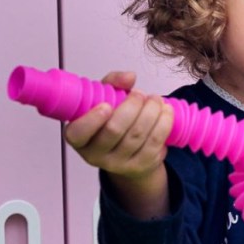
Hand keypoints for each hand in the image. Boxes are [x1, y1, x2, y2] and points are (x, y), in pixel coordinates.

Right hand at [63, 71, 173, 218]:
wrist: (128, 150)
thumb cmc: (111, 119)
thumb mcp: (104, 99)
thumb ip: (113, 83)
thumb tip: (130, 77)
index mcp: (78, 138)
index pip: (79, 133)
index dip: (92, 119)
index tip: (107, 105)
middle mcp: (95, 155)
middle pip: (114, 130)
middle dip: (132, 106)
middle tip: (140, 93)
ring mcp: (118, 164)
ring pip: (137, 135)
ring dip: (152, 111)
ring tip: (156, 99)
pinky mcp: (140, 166)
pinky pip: (154, 143)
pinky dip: (164, 123)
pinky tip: (165, 112)